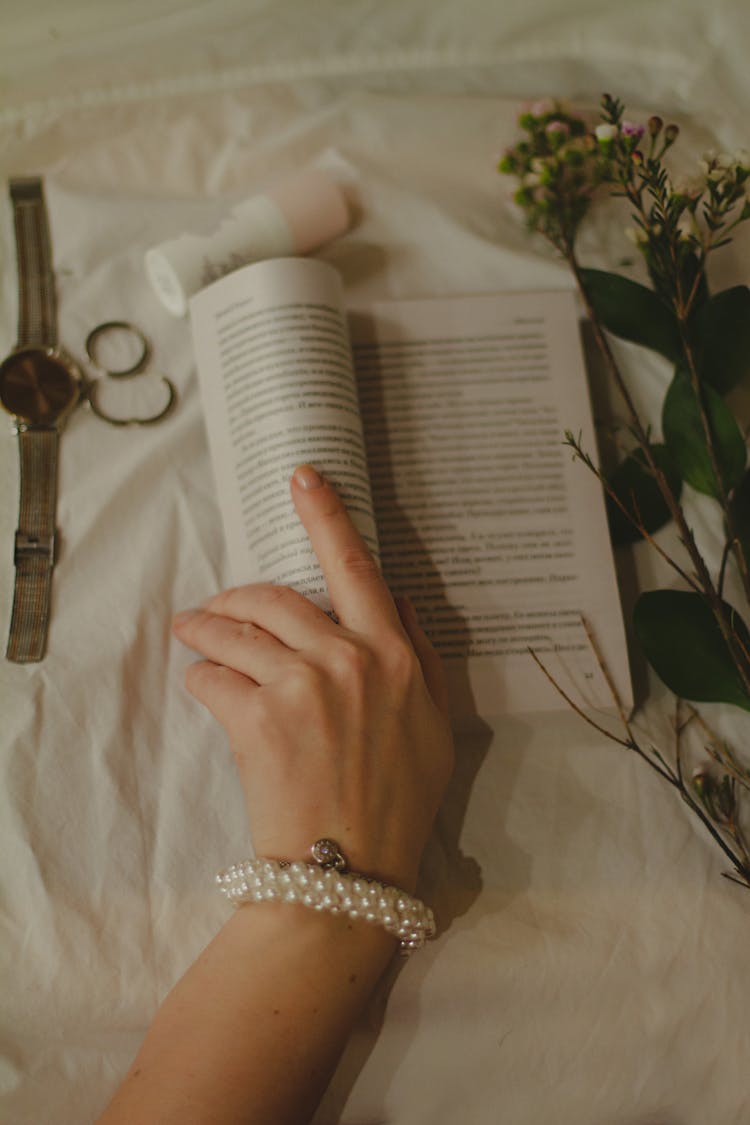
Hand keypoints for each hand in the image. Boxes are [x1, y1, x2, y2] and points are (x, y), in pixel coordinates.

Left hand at [172, 464, 453, 891]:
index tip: (301, 475)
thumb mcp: (436, 727)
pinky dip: (200, 679)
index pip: (357, 567)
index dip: (327, 515)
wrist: (348, 873)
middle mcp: (349, 659)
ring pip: (234, 630)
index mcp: (395, 655)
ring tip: (191, 637)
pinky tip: (202, 690)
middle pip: (275, 597)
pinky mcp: (257, 720)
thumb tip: (396, 600)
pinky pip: (211, 677)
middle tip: (212, 609)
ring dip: (205, 630)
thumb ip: (421, 657)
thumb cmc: (397, 801)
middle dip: (234, 597)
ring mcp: (301, 688)